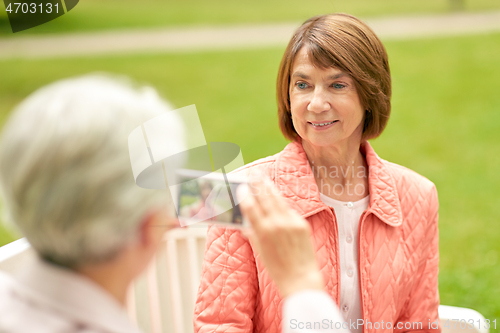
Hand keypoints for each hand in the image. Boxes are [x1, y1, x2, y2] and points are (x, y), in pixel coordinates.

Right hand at [239, 179, 323, 297]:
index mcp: (264, 232)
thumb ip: (252, 233)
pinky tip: (276, 197)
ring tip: (263, 179)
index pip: (251, 207)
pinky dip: (281, 204)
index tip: (242, 187)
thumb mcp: (260, 251)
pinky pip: (289, 211)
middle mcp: (277, 224)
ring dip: (269, 188)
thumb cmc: (277, 268)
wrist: (300, 278)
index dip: (246, 196)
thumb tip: (243, 222)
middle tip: (253, 175)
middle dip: (258, 185)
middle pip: (265, 198)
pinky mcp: (302, 224)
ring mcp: (291, 223)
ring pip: (278, 200)